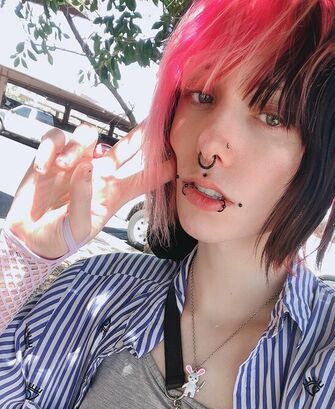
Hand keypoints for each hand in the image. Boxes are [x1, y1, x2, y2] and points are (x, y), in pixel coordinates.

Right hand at [5, 121, 175, 258]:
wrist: (32, 237)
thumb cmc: (62, 236)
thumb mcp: (79, 228)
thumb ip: (84, 200)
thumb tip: (86, 168)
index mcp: (113, 194)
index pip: (143, 179)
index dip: (160, 170)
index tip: (178, 160)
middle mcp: (99, 174)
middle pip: (125, 148)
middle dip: (139, 134)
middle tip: (152, 121)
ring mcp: (76, 163)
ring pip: (86, 135)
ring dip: (75, 146)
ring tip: (62, 166)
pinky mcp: (52, 156)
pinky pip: (55, 138)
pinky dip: (49, 148)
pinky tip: (45, 167)